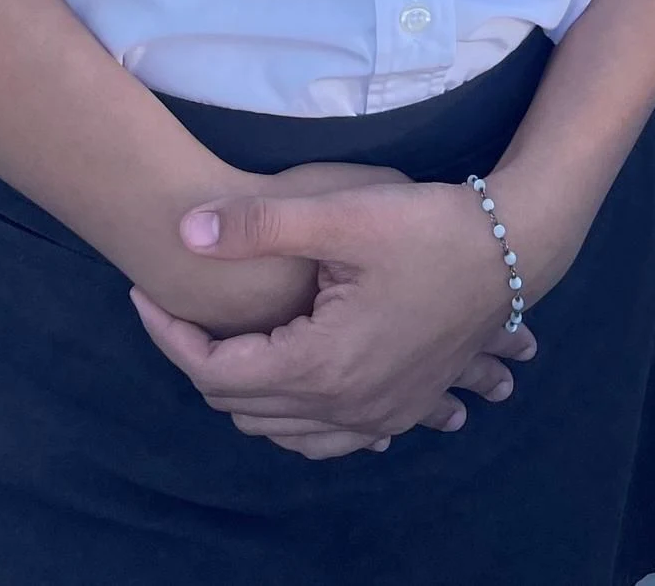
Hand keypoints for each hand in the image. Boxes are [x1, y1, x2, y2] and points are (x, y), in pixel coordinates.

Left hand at [130, 178, 536, 458]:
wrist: (512, 250)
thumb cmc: (427, 226)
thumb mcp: (341, 213)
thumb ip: (258, 224)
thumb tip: (184, 232)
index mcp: (319, 363)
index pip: (214, 370)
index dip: (168, 334)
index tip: (142, 292)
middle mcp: (344, 406)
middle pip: (239, 405)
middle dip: (198, 359)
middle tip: (178, 307)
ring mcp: (377, 417)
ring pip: (281, 432)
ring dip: (243, 393)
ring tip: (223, 339)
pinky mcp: (402, 409)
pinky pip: (327, 440)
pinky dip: (294, 420)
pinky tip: (292, 385)